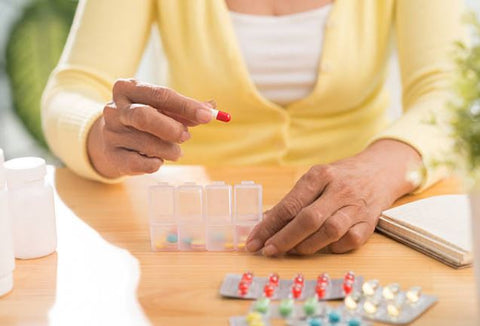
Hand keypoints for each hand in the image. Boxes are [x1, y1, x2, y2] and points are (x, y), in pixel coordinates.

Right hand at [87, 79, 212, 177]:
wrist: (110, 140)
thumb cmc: (144, 120)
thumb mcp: (162, 109)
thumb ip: (186, 109)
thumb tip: (212, 108)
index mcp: (128, 88)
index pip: (161, 94)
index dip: (187, 106)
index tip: (208, 116)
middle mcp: (115, 109)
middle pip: (144, 116)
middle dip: (171, 129)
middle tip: (187, 136)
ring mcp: (110, 133)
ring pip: (146, 143)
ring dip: (169, 150)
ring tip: (176, 151)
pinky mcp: (112, 156)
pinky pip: (140, 164)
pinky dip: (156, 163)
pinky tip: (158, 159)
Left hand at [246, 139, 422, 255]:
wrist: (380, 171)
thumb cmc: (339, 177)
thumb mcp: (315, 179)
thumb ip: (293, 200)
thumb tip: (265, 225)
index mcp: (320, 175)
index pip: (290, 204)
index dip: (269, 226)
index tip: (254, 241)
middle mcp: (339, 190)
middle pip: (308, 219)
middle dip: (284, 239)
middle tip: (268, 251)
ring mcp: (356, 207)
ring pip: (329, 232)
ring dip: (306, 246)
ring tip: (291, 250)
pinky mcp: (369, 223)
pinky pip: (349, 242)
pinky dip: (332, 248)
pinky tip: (322, 246)